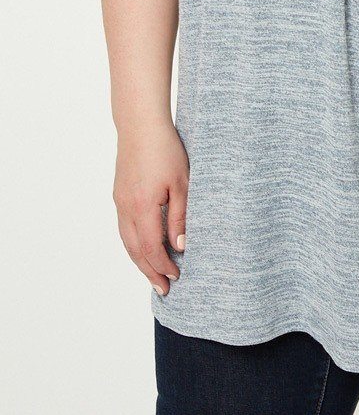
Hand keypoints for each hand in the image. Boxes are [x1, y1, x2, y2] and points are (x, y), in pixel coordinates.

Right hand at [113, 122, 188, 297]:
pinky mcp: (119, 194)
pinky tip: (144, 247)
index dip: (162, 266)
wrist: (141, 125)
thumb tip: (180, 247)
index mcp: (142, 207)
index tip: (176, 276)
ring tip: (154, 274)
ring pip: (126, 241)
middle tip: (164, 289)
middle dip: (150, 271)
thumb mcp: (182, 183)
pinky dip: (134, 244)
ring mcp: (119, 201)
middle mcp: (125, 208)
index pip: (150, 248)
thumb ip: (180, 217)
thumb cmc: (166, 150)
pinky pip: (124, 228)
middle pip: (135, 251)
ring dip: (140, 260)